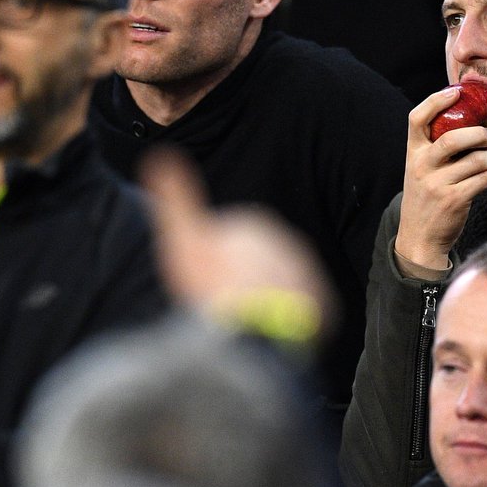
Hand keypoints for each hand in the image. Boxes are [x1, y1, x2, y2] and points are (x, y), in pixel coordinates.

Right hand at [140, 148, 335, 337]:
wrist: (250, 331)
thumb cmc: (213, 285)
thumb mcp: (184, 237)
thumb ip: (177, 197)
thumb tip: (164, 155)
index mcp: (256, 224)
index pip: (230, 243)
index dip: (213, 265)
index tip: (205, 283)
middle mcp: (289, 243)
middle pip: (256, 265)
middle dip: (239, 282)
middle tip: (221, 306)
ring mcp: (307, 273)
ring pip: (278, 287)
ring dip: (262, 301)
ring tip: (241, 322)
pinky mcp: (321, 304)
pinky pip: (302, 310)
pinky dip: (286, 319)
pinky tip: (266, 331)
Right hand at [394, 86, 486, 269]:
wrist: (419, 238)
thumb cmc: (426, 199)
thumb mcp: (420, 172)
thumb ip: (434, 151)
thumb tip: (469, 125)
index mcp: (413, 154)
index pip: (416, 119)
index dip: (436, 101)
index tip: (455, 92)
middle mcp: (423, 166)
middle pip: (453, 138)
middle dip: (479, 134)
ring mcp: (438, 184)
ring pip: (477, 161)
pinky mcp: (455, 200)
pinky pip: (485, 180)